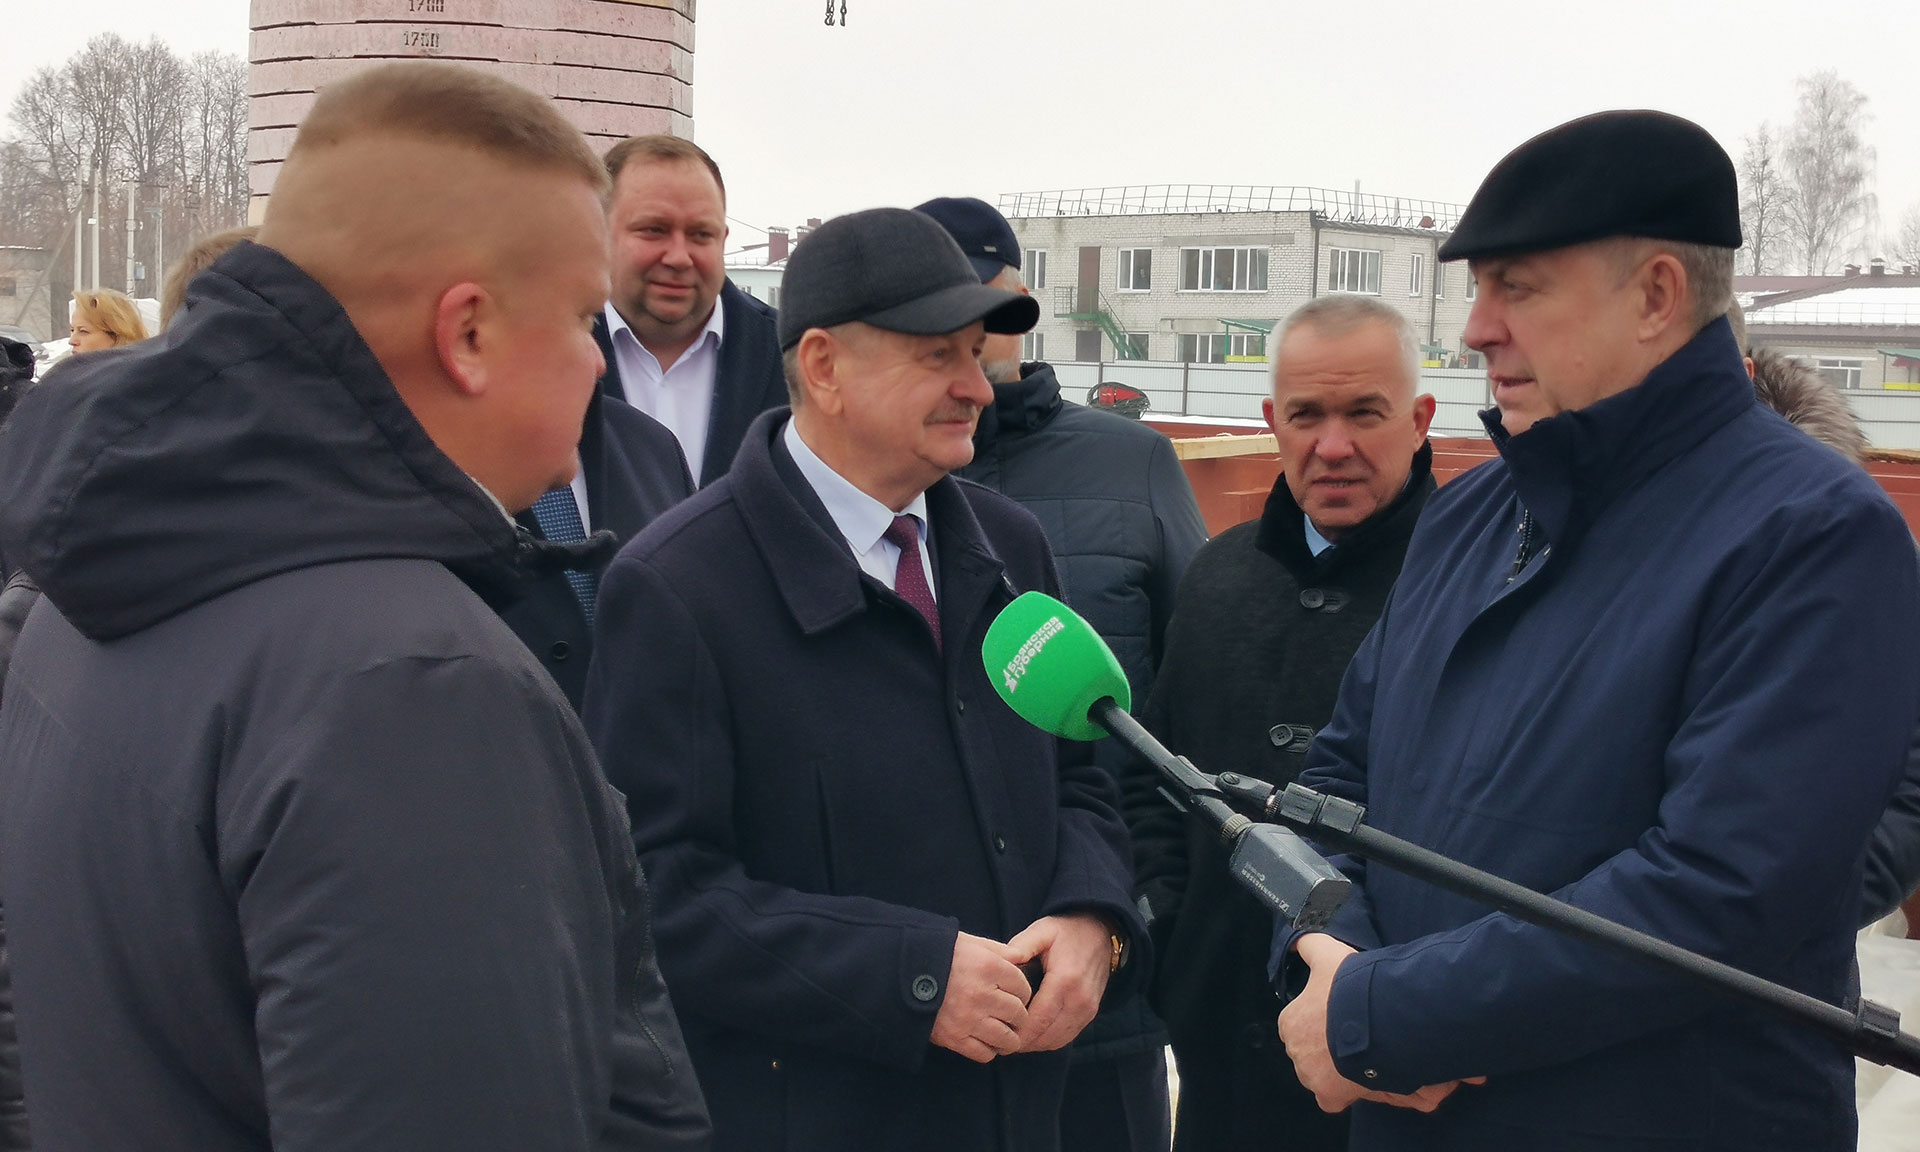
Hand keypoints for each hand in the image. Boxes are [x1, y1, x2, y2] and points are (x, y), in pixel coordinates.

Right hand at [929, 933, 1032, 1063]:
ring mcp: (969, 1018)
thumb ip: (997, 949)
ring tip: (1003, 1033)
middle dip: (1018, 1016)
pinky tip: (985, 1041)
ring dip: (1008, 1037)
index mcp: (987, 966)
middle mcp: (982, 994)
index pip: (1022, 985)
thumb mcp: (966, 942)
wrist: (897, 974)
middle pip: (1018, 1013)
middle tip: (1012, 1015)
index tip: (1016, 994)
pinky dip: (988, 1051)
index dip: (1023, 991)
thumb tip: (1021, 956)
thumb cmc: (934, 954)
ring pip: (1007, 1038)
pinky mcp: (954, 1038)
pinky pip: (984, 1054)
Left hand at [1004, 913, 1112, 1052]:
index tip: (994, 1035)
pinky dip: (1048, 1040)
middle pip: (1045, 1036)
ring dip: (1034, 1044)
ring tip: (1011, 1039)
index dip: (1015, 1033)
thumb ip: (1021, 946)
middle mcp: (1079, 999)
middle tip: (997, 1041)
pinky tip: (1031, 1034)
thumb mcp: (1042, 930)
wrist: (1100, 930)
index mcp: (1065, 980)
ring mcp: (1087, 1009)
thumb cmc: (1066, 931)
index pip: (1037, 1020)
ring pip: (1056, 1041)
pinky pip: (1067, 1037)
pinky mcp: (1090, 1013)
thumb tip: (1003, 962)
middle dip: (1020, 1043)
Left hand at [1277, 934, 1484, 1113]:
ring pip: (1325, 1075)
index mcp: (1290, 1023)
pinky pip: (1335, 1099)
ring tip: (1369, 1056)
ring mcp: (1311, 1076)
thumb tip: (1297, 941)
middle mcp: (1295, 1052)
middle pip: (1313, 1053)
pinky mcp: (1331, 1096)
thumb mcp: (1329, 955)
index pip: (1302, 1025)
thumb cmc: (1350, 988)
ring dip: (1342, 1069)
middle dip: (1332, 1047)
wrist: (1379, 1020)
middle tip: (1360, 1036)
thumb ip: (1310, 946)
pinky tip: (1369, 1079)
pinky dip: (1351, 1091)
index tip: (1345, 1017)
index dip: (1325, 1022)